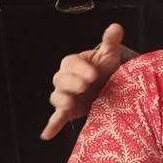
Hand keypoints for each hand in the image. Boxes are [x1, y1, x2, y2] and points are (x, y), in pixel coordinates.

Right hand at [41, 23, 124, 140]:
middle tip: (86, 85)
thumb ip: (110, 42)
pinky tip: (46, 135)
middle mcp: (66, 79)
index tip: (94, 73)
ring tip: (69, 104)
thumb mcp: (110, 55)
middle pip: (61, 80)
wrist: (108, 84)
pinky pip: (57, 118)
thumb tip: (116, 27)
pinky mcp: (69, 112)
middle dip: (72, 83)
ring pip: (57, 97)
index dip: (80, 68)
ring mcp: (66, 96)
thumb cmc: (107, 68)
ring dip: (61, 100)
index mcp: (74, 64)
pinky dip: (51, 125)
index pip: (71, 63)